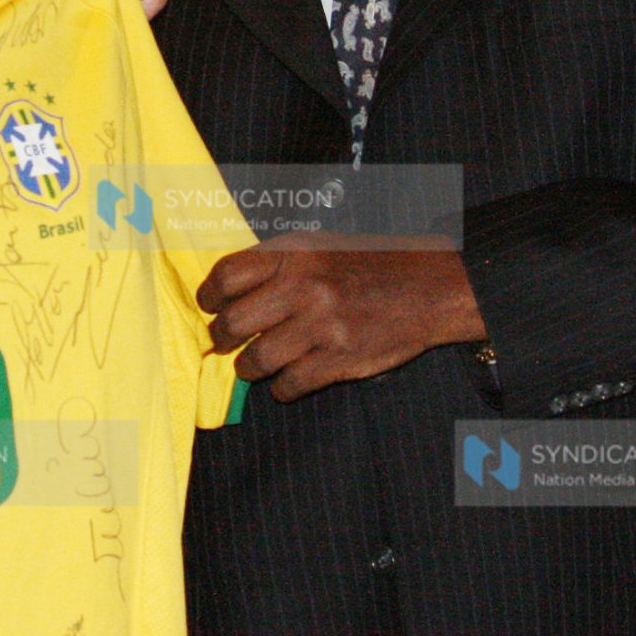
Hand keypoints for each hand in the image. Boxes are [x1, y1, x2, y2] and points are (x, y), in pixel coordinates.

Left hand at [197, 236, 485, 401]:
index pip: (228, 275)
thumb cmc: (369, 265)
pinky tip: (283, 382)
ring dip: (247, 367)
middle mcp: (304, 289)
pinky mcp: (340, 360)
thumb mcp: (320, 247)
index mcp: (295, 256)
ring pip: (257, 359)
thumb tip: (228, 286)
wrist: (428, 289)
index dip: (209, 294)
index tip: (207, 304)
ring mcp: (322, 327)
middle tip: (221, 340)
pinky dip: (280, 388)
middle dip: (221, 336)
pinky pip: (290, 384)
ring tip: (249, 365)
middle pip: (234, 321)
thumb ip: (277, 264)